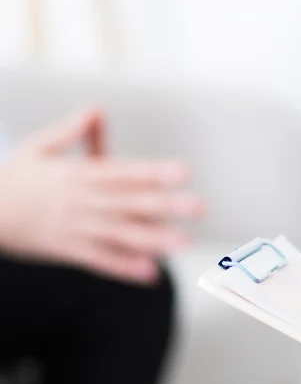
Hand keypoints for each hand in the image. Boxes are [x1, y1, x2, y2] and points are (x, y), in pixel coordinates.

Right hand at [0, 107, 203, 282]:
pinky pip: (99, 260)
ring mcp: (74, 227)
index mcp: (78, 173)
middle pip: (129, 202)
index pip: (123, 171)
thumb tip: (96, 110)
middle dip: (165, 205)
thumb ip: (70, 130)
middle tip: (198, 206)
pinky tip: (151, 273)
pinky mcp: (66, 250)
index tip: (184, 171)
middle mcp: (81, 200)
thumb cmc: (14, 178)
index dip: (155, 171)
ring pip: (119, 233)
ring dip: (152, 239)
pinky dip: (124, 267)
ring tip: (182, 243)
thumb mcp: (38, 147)